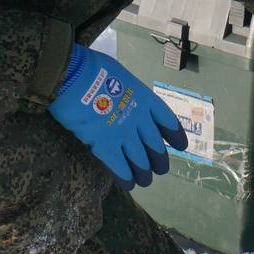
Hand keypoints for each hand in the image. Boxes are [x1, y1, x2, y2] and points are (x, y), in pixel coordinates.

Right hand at [49, 45, 187, 189]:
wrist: (72, 76)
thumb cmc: (91, 68)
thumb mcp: (120, 75)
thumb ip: (127, 91)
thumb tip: (123, 96)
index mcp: (145, 98)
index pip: (167, 120)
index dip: (175, 134)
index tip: (181, 145)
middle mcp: (139, 119)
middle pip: (155, 145)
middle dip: (159, 159)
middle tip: (160, 169)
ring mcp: (123, 134)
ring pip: (140, 160)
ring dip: (144, 173)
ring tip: (145, 181)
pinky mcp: (105, 146)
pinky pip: (119, 167)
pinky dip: (125, 177)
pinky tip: (128, 185)